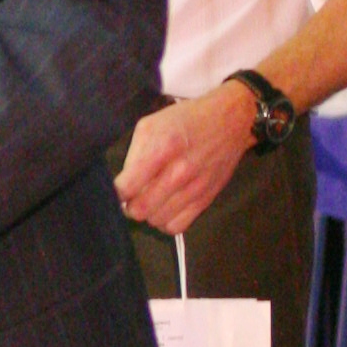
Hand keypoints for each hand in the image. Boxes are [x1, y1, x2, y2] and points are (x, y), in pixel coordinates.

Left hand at [115, 87, 257, 237]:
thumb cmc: (186, 119)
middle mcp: (180, 173)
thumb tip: (124, 184)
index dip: (116, 191)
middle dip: (130, 205)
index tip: (119, 187)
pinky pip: (177, 227)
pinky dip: (166, 221)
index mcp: (163, 149)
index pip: (127, 188)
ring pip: (156, 221)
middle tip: (133, 195)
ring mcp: (195, 189)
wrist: (230, 121)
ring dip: (149, 213)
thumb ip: (134, 154)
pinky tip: (166, 206)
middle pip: (140, 210)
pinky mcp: (206, 200)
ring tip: (151, 198)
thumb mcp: (151, 125)